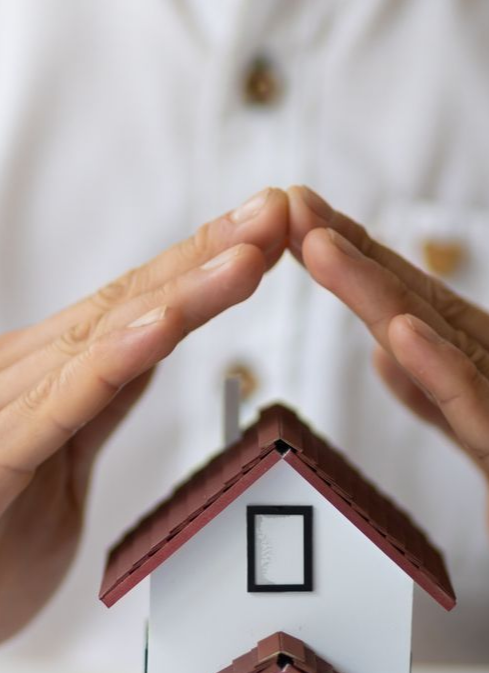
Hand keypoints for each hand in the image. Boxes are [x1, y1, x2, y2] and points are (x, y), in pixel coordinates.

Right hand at [0, 188, 287, 639]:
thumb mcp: (59, 461)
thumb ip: (94, 402)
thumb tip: (142, 348)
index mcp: (44, 375)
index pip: (134, 307)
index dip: (199, 263)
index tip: (265, 227)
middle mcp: (24, 375)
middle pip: (129, 304)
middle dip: (207, 254)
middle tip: (277, 211)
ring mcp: (6, 410)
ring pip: (106, 341)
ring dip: (183, 294)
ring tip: (247, 255)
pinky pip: (65, 405)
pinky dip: (116, 362)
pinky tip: (161, 329)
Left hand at [289, 185, 488, 670]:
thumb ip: (457, 410)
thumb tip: (391, 351)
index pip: (436, 314)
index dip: (368, 266)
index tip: (303, 220)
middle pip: (437, 317)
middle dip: (360, 258)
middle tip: (290, 202)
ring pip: (457, 357)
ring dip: (382, 298)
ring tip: (319, 245)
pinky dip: (445, 383)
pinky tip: (397, 340)